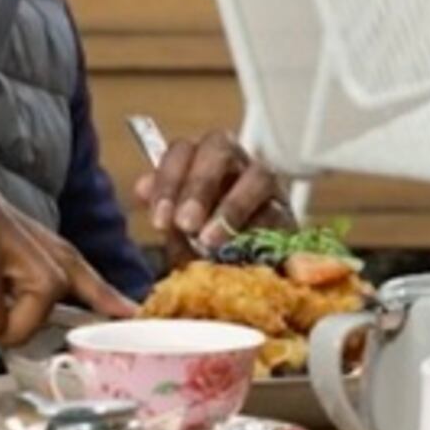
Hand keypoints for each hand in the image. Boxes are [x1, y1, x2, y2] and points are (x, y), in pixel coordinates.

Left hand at [130, 127, 289, 265]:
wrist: (245, 281)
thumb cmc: (208, 250)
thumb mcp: (179, 235)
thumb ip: (164, 213)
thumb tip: (141, 188)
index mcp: (200, 163)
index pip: (182, 150)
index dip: (168, 180)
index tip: (159, 221)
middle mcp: (234, 163)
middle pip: (218, 148)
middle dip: (199, 185)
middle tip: (186, 224)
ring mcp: (265, 184)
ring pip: (257, 174)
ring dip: (232, 206)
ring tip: (211, 240)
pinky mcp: (288, 212)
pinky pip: (277, 210)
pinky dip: (256, 228)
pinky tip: (240, 249)